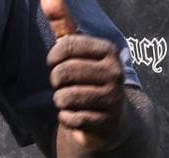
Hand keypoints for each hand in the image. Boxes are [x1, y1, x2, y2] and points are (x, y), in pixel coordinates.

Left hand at [43, 0, 126, 151]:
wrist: (114, 118)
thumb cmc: (89, 78)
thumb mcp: (78, 51)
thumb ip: (63, 24)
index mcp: (108, 52)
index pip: (66, 46)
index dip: (53, 58)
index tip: (56, 64)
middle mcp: (115, 74)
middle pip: (63, 73)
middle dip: (57, 82)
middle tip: (65, 86)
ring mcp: (114, 99)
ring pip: (65, 97)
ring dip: (61, 102)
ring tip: (72, 101)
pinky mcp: (108, 122)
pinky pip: (72, 118)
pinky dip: (68, 119)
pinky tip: (78, 117)